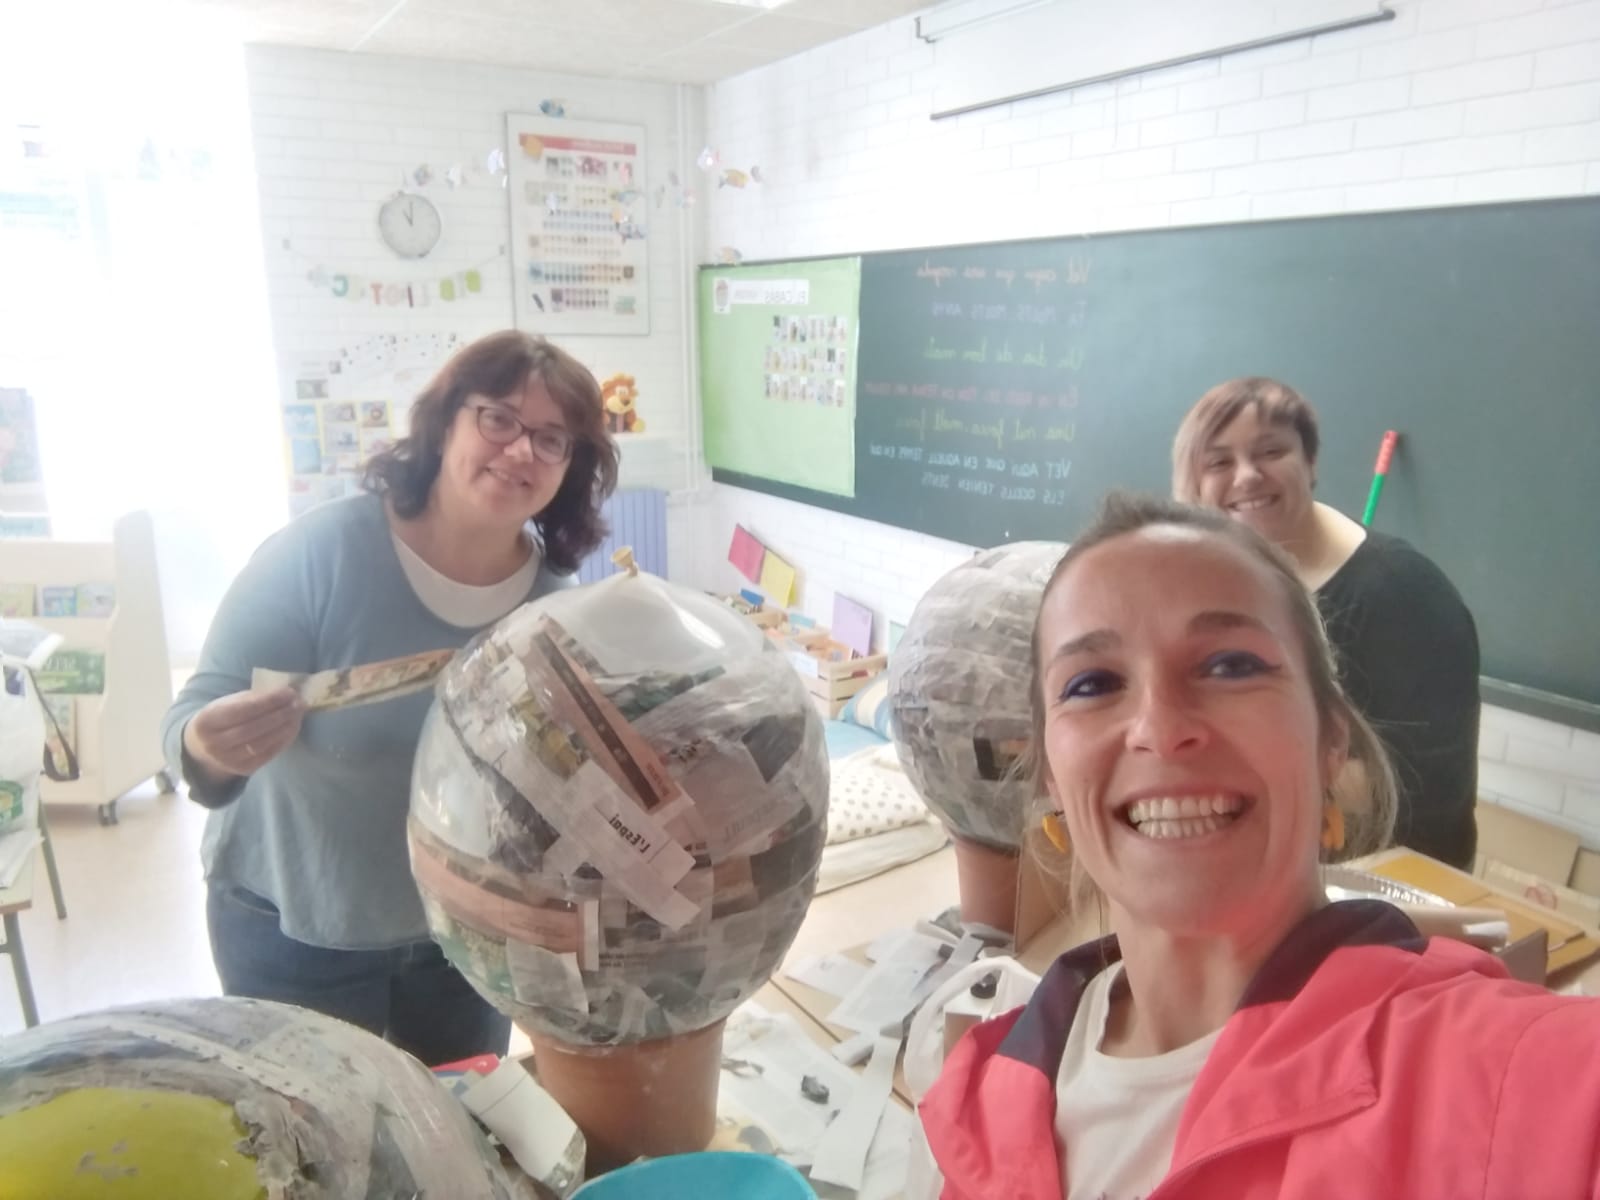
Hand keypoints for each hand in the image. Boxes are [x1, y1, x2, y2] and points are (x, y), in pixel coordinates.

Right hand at [184, 687, 302, 782]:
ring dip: (285, 729)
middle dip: (279, 715)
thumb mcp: (228, 703)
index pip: (241, 710)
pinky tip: (292, 729)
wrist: (204, 745)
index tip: (288, 692)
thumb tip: (285, 694)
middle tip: (298, 704)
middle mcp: (213, 744)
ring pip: (261, 744)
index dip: (267, 702)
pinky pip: (267, 756)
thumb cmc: (222, 717)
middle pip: (252, 729)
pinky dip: (283, 741)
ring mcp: (227, 760)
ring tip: (298, 715)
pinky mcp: (242, 770)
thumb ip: (253, 699)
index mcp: (207, 722)